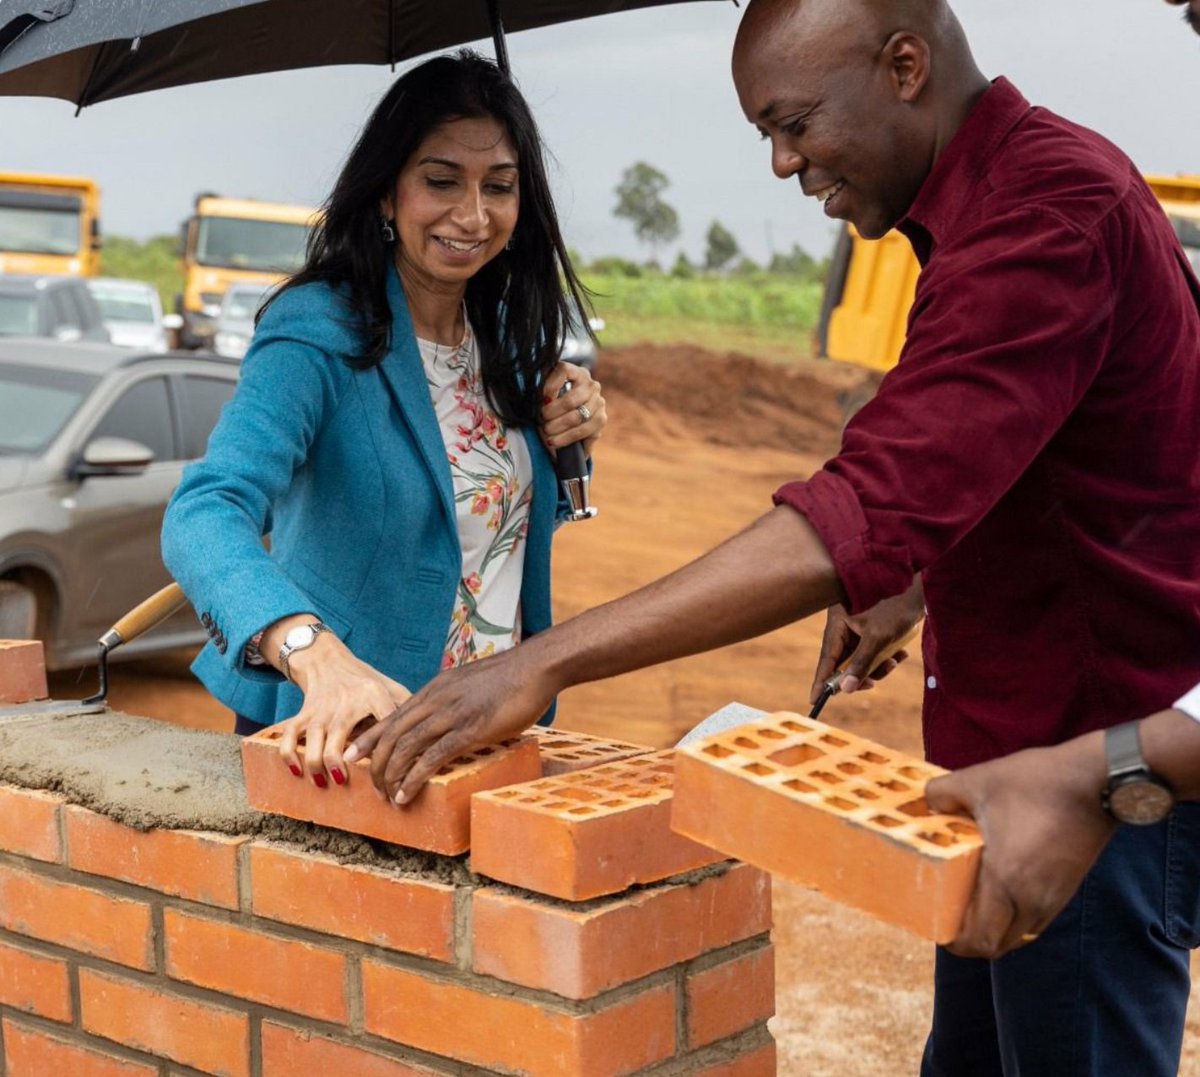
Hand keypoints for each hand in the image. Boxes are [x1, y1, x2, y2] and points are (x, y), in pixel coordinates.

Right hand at [268, 628, 410, 788]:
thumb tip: (432, 734)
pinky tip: (296, 772)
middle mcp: (345, 701)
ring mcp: (321, 708)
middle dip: (339, 763)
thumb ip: (408, 708)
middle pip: (338, 734)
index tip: (392, 775)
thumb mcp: (390, 687)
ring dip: (315, 763)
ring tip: (324, 783)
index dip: (387, 750)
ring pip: (312, 738)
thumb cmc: (365, 680)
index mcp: (373, 694)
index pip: (383, 722)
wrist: (327, 660)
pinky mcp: (303, 712)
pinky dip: (288, 754)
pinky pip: (288, 734)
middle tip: (348, 784)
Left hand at [344, 644, 556, 803]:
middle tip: (370, 785)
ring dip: (391, 775)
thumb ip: (456, 698)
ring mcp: (451, 715)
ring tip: (386, 795)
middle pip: (392, 734)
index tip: (354, 754)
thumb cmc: (512, 677)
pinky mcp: (470, 730)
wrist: (536, 666)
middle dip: (375, 762)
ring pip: (406, 747)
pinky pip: (433, 758)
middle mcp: (436, 700)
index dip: (370, 737)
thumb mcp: (472, 684)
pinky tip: (406, 794)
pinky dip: (414, 778)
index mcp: (436, 689)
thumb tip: (451, 716)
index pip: (393, 715)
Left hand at [541, 361, 605, 455]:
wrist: (572, 417)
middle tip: (541, 420)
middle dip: (551, 413)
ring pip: (576, 418)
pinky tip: (555, 442)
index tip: (542, 399)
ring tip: (547, 434)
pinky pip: (583, 432)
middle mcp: (592, 386)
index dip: (550, 386)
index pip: (564, 371)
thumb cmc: (555, 402)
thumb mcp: (549, 392)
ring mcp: (599, 404)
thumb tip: (543, 402)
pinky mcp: (601, 421)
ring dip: (558, 428)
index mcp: (578, 373)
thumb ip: (545, 392)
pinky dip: (566, 439)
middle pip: (570, 401)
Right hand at [810, 580, 923, 702]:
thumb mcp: (877, 638)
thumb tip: (845, 689)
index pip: (827, 659)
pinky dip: (886, 657)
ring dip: (878, 666)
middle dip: (860, 673)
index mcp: (838, 624)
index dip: (821, 680)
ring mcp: (860, 629)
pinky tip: (900, 654)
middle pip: (845, 662)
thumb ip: (861, 664)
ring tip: (895, 661)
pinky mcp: (875, 630)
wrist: (920, 586)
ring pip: (862, 659)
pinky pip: (875, 652)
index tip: (815, 699)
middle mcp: (845, 627)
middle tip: (873, 683)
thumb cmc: (894, 606)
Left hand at [924, 732, 1115, 958]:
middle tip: (949, 917)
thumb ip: (941, 793)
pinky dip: (1014, 919)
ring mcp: (1053, 898)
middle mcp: (1031, 900)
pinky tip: (1001, 893)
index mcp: (1004, 880)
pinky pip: (1035, 920)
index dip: (954, 942)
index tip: (936, 927)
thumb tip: (925, 801)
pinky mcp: (1066, 889)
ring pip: (1018, 935)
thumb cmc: (1037, 783)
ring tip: (972, 906)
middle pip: (997, 945)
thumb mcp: (977, 780)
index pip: (979, 939)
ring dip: (994, 931)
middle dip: (969, 940)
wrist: (1097, 782)